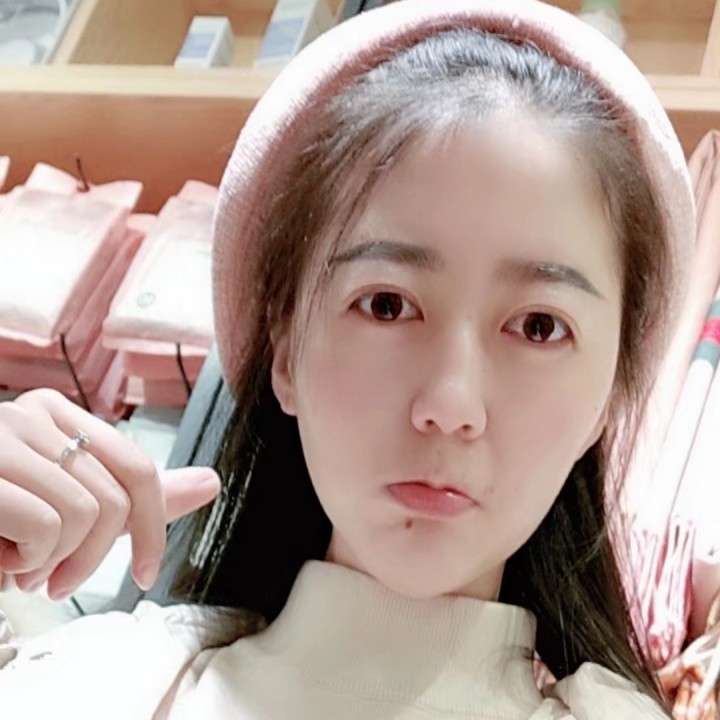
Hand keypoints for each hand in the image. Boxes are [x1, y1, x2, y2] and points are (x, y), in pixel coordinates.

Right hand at [0, 389, 219, 600]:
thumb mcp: (65, 502)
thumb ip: (134, 495)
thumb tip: (212, 482)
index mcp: (57, 415)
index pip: (138, 468)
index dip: (155, 526)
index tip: (146, 572)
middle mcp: (30, 413)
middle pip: (116, 499)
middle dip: (92, 558)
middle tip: (52, 578)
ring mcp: (0, 437)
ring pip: (84, 516)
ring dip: (51, 564)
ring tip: (14, 563)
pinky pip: (45, 527)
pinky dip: (22, 564)